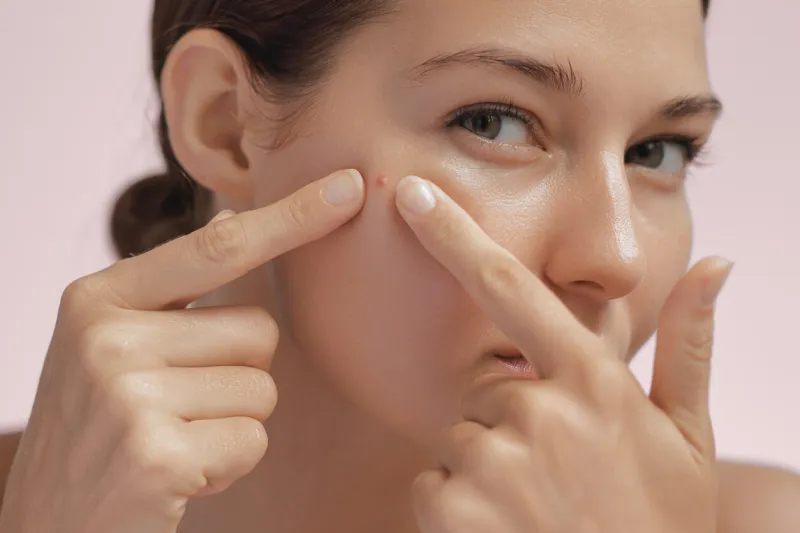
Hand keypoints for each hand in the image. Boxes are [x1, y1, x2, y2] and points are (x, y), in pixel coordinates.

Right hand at [0, 169, 364, 532]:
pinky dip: (229, 465)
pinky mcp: (156, 454)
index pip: (219, 245)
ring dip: (234, 424)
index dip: (293, 216)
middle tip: (178, 411)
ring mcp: (127, 395)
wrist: (49, 529)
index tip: (351, 186)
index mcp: (100, 298)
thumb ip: (172, 295)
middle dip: (240, 376)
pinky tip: (178, 477)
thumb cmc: (102, 433)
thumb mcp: (114, 347)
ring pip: (263, 390)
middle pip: (259, 331)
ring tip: (174, 442)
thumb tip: (243, 221)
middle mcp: (107, 336)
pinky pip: (253, 439)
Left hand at [396, 176, 730, 532]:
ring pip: (458, 439)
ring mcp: (494, 461)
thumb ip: (689, 346)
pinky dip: (457, 507)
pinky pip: (433, 484)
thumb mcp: (686, 438)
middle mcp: (539, 411)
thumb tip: (717, 262)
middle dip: (506, 421)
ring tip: (536, 509)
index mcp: (591, 382)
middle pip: (483, 388)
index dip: (454, 235)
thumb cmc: (660, 525)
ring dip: (485, 468)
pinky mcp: (454, 508)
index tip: (412, 195)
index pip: (509, 287)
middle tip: (553, 475)